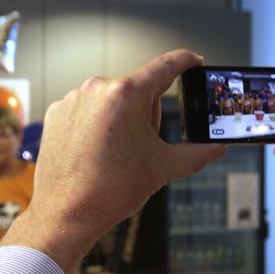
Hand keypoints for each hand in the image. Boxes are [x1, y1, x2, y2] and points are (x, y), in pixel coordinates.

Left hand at [1, 50, 225, 273]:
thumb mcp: (162, 168)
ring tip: (114, 155)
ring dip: (119, 120)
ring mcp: (73, 100)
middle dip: (146, 114)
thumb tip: (216, 149)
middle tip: (141, 148)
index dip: (185, 61)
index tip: (194, 60)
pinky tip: (95, 152)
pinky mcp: (57, 113)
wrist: (66, 213)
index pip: (166, 66)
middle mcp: (97, 89)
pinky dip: (95, 126)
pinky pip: (87, 111)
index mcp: (127, 94)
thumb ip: (196, 154)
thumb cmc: (110, 190)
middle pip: (137, 90)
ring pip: (111, 101)